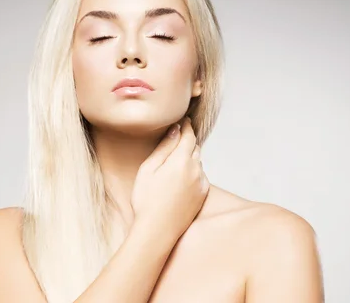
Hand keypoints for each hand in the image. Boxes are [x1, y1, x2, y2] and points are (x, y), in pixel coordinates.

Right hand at [130, 117, 209, 240]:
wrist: (157, 230)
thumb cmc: (146, 199)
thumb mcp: (148, 169)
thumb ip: (164, 147)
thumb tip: (175, 129)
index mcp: (181, 160)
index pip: (188, 135)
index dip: (186, 126)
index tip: (183, 119)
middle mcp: (196, 169)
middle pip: (195, 147)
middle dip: (187, 140)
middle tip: (178, 136)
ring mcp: (201, 183)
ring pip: (198, 162)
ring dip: (190, 156)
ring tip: (176, 159)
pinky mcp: (203, 195)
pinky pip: (200, 176)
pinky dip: (193, 171)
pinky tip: (180, 178)